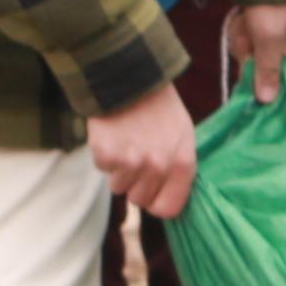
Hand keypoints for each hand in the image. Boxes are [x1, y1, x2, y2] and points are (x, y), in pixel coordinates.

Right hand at [89, 83, 198, 219]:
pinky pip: (102, 168)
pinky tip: (113, 134)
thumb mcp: (183, 135)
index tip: (150, 191)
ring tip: (126, 141)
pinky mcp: (107, 155)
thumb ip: (178, 169)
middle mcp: (159, 167)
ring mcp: (132, 163)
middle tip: (136, 155)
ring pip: (118, 187)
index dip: (156, 202)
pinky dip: (104, 154)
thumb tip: (168, 200)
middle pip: (139, 200)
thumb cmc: (160, 107)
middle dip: (135, 183)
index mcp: (183, 164)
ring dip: (118, 169)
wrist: (131, 76)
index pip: (168, 209)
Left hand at [220, 0, 285, 104]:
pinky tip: (243, 13)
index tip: (246, 62)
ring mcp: (272, 38)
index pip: (272, 83)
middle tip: (247, 31)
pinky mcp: (261, 26)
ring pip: (246, 50)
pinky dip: (240, 25)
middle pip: (255, 67)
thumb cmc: (273, 6)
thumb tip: (267, 102)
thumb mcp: (269, 40)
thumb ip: (267, 71)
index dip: (255, 77)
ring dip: (240, 35)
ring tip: (246, 18)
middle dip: (245, 49)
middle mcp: (285, 51)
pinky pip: (244, 36)